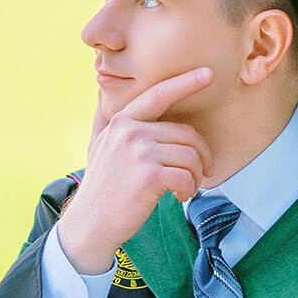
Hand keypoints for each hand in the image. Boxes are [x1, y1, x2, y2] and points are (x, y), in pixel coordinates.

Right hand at [58, 67, 214, 272]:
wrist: (90, 224)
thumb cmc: (102, 188)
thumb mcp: (100, 145)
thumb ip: (109, 122)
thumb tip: (102, 91)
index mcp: (121, 121)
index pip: (158, 95)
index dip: (185, 83)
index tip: (207, 74)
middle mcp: (130, 131)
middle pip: (186, 134)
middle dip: (201, 156)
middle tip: (202, 173)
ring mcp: (139, 152)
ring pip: (190, 156)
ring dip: (196, 177)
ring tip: (187, 188)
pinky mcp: (149, 175)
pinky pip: (186, 176)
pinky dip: (190, 189)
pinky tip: (180, 197)